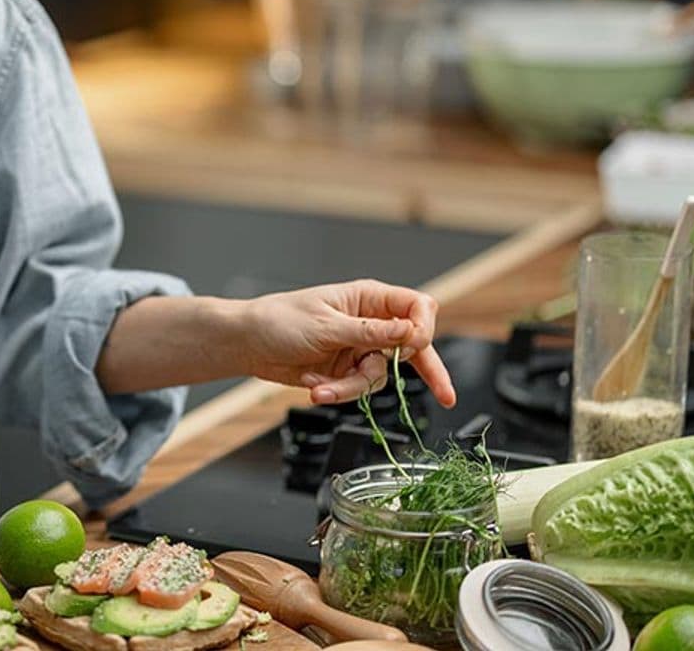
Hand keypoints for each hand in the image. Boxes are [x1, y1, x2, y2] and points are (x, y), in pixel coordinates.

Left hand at [234, 281, 455, 407]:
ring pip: (380, 376)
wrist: (247, 344)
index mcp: (368, 299)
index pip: (416, 307)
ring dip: (351, 386)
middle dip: (426, 371)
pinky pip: (356, 389)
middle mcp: (370, 324)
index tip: (415, 344)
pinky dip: (336, 392)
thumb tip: (409, 332)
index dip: (423, 326)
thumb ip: (369, 333)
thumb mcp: (326, 326)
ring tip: (320, 388)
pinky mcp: (346, 372)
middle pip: (414, 346)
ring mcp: (359, 349)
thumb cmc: (279, 320)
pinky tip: (314, 387)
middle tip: (446, 394)